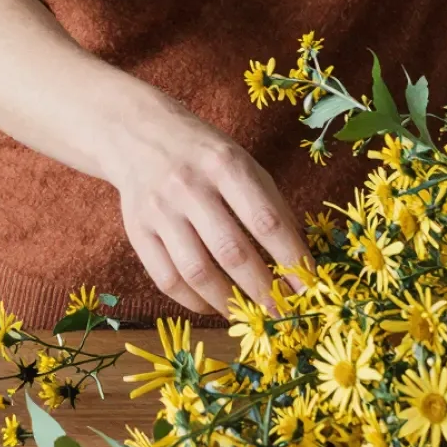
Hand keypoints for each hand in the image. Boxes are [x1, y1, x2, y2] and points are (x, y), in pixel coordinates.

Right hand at [104, 89, 312, 317]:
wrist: (137, 132)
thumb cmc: (202, 153)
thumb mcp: (241, 161)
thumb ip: (270, 205)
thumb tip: (299, 262)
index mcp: (223, 163)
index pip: (265, 220)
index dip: (291, 259)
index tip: (309, 289)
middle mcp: (188, 185)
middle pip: (231, 251)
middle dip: (263, 290)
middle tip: (282, 314)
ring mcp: (159, 209)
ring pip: (197, 272)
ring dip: (229, 303)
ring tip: (248, 315)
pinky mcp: (136, 229)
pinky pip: (167, 279)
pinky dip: (193, 302)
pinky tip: (211, 304)